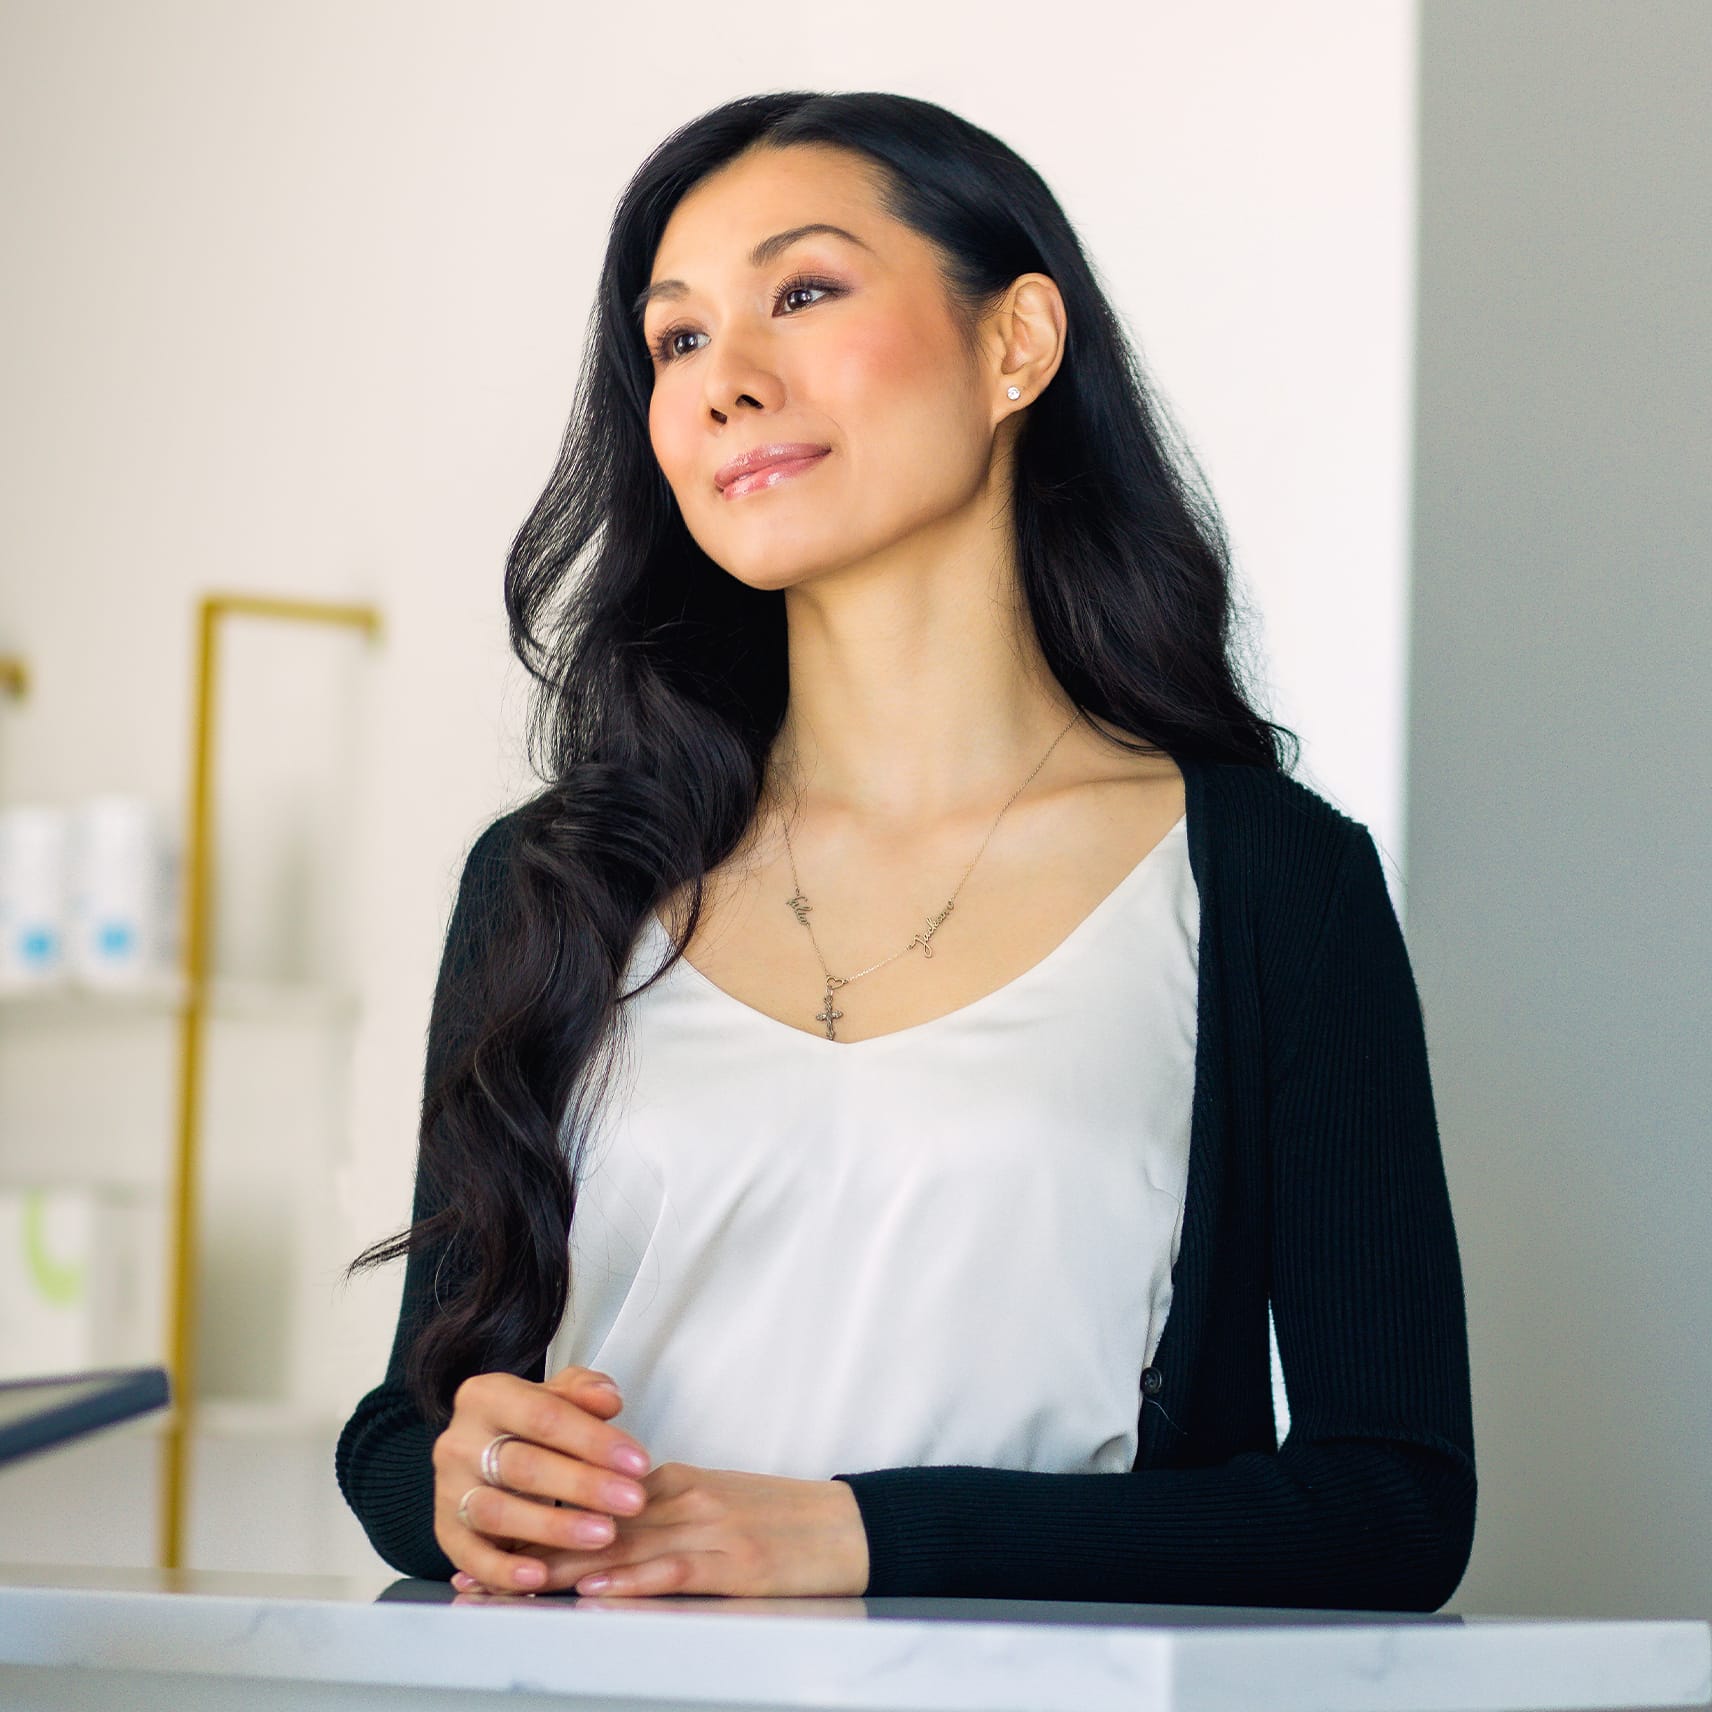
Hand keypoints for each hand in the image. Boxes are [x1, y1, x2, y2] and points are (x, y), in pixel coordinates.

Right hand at [432, 1364, 653, 1593]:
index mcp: (486, 1397)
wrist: (483, 1448)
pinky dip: (504, 1571)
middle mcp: (458, 1442)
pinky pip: (471, 1558)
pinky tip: (540, 1575)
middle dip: (584, 1485)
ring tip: (603, 1534)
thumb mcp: (557, 1394)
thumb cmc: (528, 1423)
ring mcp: (448, 1490)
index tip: (637, 1462)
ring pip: (498, 1513)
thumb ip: (584, 1391)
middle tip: (631, 1501)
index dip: (594, 1440)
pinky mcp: (446, 1532)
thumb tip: (608, 1398)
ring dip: (554, 1529)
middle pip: (523, 1466)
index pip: (544, 1416)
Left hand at [450, 1462, 870, 1598]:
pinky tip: (599, 1596)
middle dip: (531, 1551)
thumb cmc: (784, 1523)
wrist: (851, 1527)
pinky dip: (633, 1584)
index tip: (485, 1544)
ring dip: (563, 1571)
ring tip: (512, 1590)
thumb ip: (661, 1514)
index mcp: (674, 1483)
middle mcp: (682, 1499)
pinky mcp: (736, 1564)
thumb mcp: (715, 1505)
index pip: (590, 1499)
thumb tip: (605, 1534)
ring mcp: (709, 1529)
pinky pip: (675, 1571)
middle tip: (475, 1575)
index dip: (536, 1522)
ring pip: (623, 1547)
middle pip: (592, 1525)